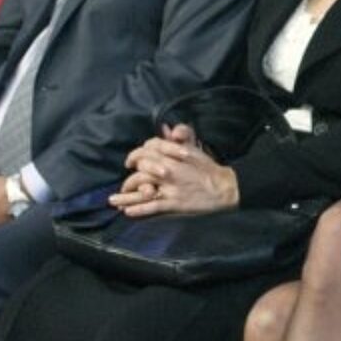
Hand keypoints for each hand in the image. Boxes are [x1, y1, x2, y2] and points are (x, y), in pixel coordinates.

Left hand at [111, 124, 237, 216]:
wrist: (225, 188)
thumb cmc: (209, 169)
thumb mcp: (194, 150)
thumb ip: (179, 139)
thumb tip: (165, 128)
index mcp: (174, 154)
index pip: (147, 149)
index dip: (136, 155)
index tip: (132, 162)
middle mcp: (169, 169)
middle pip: (140, 168)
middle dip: (130, 175)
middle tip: (126, 183)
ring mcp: (170, 187)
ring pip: (141, 188)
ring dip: (125, 195)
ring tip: (114, 200)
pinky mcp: (174, 203)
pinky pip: (151, 206)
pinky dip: (138, 209)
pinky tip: (127, 212)